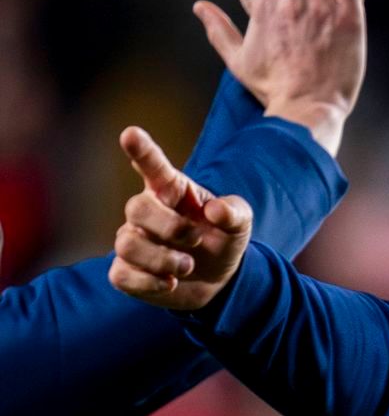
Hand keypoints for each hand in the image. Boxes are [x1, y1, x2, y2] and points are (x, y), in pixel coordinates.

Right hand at [109, 127, 253, 310]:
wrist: (219, 280)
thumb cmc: (223, 240)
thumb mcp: (240, 223)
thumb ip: (234, 212)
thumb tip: (214, 210)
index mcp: (171, 190)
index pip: (151, 165)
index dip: (141, 150)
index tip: (131, 134)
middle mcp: (146, 211)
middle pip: (136, 208)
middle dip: (170, 227)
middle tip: (196, 241)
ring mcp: (132, 240)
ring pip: (127, 243)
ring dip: (164, 259)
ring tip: (187, 266)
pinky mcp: (126, 271)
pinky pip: (121, 275)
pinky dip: (149, 282)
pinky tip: (170, 282)